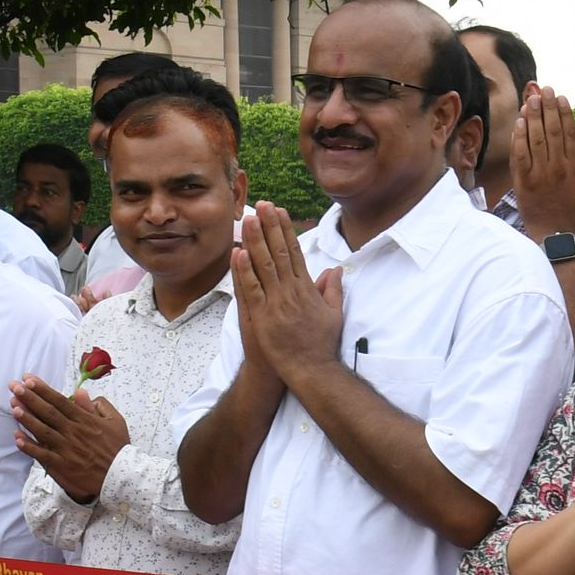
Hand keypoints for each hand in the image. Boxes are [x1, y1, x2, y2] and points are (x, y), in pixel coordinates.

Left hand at [11, 375, 130, 502]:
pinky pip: (42, 455)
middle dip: (30, 398)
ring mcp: (66, 449)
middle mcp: (73, 432)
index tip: (29, 379)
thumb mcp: (115, 421)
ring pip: (43, 431)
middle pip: (48, 412)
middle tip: (14, 387)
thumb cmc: (117, 447)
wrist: (120, 476)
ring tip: (13, 406)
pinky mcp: (62, 466)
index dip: (43, 389)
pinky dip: (29, 447)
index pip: (60, 401)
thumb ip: (97, 405)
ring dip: (27, 418)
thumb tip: (80, 393)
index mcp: (85, 420)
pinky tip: (17, 437)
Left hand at [229, 201, 344, 389]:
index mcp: (307, 289)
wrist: (310, 370)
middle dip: (269, 226)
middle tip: (262, 204)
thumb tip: (335, 270)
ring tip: (247, 219)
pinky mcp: (262, 317)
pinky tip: (238, 252)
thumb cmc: (321, 344)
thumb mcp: (333, 314)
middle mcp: (291, 291)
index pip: (294, 252)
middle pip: (278, 252)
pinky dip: (244, 271)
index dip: (286, 230)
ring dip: (255, 240)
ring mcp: (276, 303)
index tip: (279, 212)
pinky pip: (251, 289)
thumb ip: (333, 290)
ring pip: (263, 265)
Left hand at [513, 85, 574, 238]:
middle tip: (543, 90)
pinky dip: (519, 137)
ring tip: (530, 99)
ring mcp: (539, 174)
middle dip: (547, 107)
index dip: (563, 112)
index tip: (560, 97)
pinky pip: (520, 155)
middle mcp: (558, 166)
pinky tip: (519, 122)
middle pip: (551, 130)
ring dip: (532, 116)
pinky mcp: (523, 181)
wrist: (557, 233)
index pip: (569, 132)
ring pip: (535, 138)